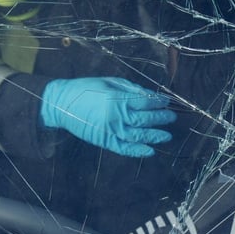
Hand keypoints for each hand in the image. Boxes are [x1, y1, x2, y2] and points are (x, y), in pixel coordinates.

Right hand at [39, 77, 175, 156]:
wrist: (63, 104)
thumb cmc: (86, 89)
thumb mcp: (110, 82)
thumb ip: (130, 89)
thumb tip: (150, 94)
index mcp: (118, 98)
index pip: (146, 102)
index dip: (159, 102)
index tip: (167, 102)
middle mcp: (116, 115)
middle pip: (145, 119)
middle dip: (161, 118)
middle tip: (171, 117)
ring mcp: (111, 130)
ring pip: (138, 136)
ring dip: (155, 136)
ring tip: (166, 136)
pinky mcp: (104, 141)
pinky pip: (124, 148)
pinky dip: (138, 151)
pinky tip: (150, 151)